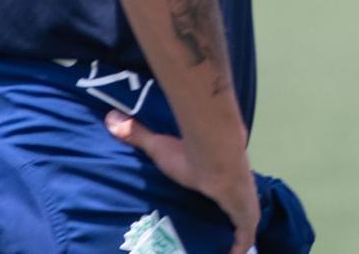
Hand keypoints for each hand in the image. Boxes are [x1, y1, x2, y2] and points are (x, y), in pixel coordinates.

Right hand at [107, 112, 258, 252]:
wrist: (216, 156)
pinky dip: (239, 249)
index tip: (203, 212)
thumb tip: (110, 118)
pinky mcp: (248, 215)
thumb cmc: (189, 155)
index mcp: (217, 179)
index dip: (213, 200)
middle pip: (230, 211)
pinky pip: (245, 239)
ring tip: (214, 249)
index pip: (218, 192)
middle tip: (204, 240)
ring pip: (240, 227)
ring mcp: (243, 203)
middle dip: (222, 223)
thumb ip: (138, 134)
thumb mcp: (159, 147)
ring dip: (232, 239)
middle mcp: (233, 190)